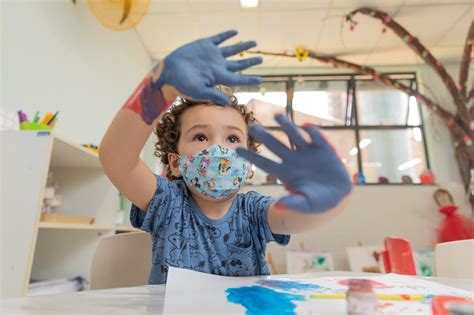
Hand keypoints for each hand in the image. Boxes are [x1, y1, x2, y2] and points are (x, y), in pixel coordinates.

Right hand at [157, 30, 262, 104]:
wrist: (169, 72)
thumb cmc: (182, 85)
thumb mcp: (198, 91)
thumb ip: (213, 95)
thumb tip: (228, 103)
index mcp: (218, 77)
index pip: (238, 79)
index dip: (249, 79)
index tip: (260, 80)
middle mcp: (217, 66)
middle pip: (238, 64)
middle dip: (250, 62)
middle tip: (261, 59)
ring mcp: (212, 55)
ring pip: (232, 50)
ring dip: (243, 47)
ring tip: (254, 43)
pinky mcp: (204, 45)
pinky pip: (218, 39)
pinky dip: (227, 35)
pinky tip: (235, 32)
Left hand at [236, 114, 351, 212]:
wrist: (339, 193)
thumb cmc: (319, 201)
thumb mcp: (306, 205)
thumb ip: (293, 204)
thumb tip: (279, 206)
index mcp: (285, 173)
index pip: (264, 163)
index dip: (251, 156)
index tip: (236, 149)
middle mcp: (293, 159)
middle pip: (275, 146)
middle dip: (264, 136)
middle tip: (253, 127)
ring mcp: (307, 152)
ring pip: (294, 136)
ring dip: (286, 125)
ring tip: (278, 116)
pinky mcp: (322, 148)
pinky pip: (316, 137)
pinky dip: (311, 131)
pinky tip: (306, 127)